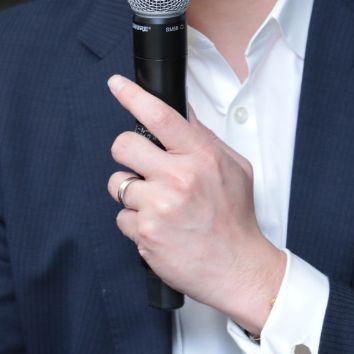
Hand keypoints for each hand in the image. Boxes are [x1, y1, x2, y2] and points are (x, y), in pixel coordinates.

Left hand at [107, 75, 285, 334]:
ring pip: (118, 183)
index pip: (160, 116)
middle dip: (127, 153)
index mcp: (201, 157)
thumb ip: (204, 139)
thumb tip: (180, 113)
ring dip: (132, 193)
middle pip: (123, 145)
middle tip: (142, 165)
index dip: (132, 96)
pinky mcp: (145, 233)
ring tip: (158, 205)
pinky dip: (136, 222)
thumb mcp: (234, 168)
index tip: (115, 84)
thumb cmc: (235, 218)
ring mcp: (159, 207)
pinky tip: (159, 228)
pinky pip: (121, 217)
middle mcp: (178, 178)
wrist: (238, 269)